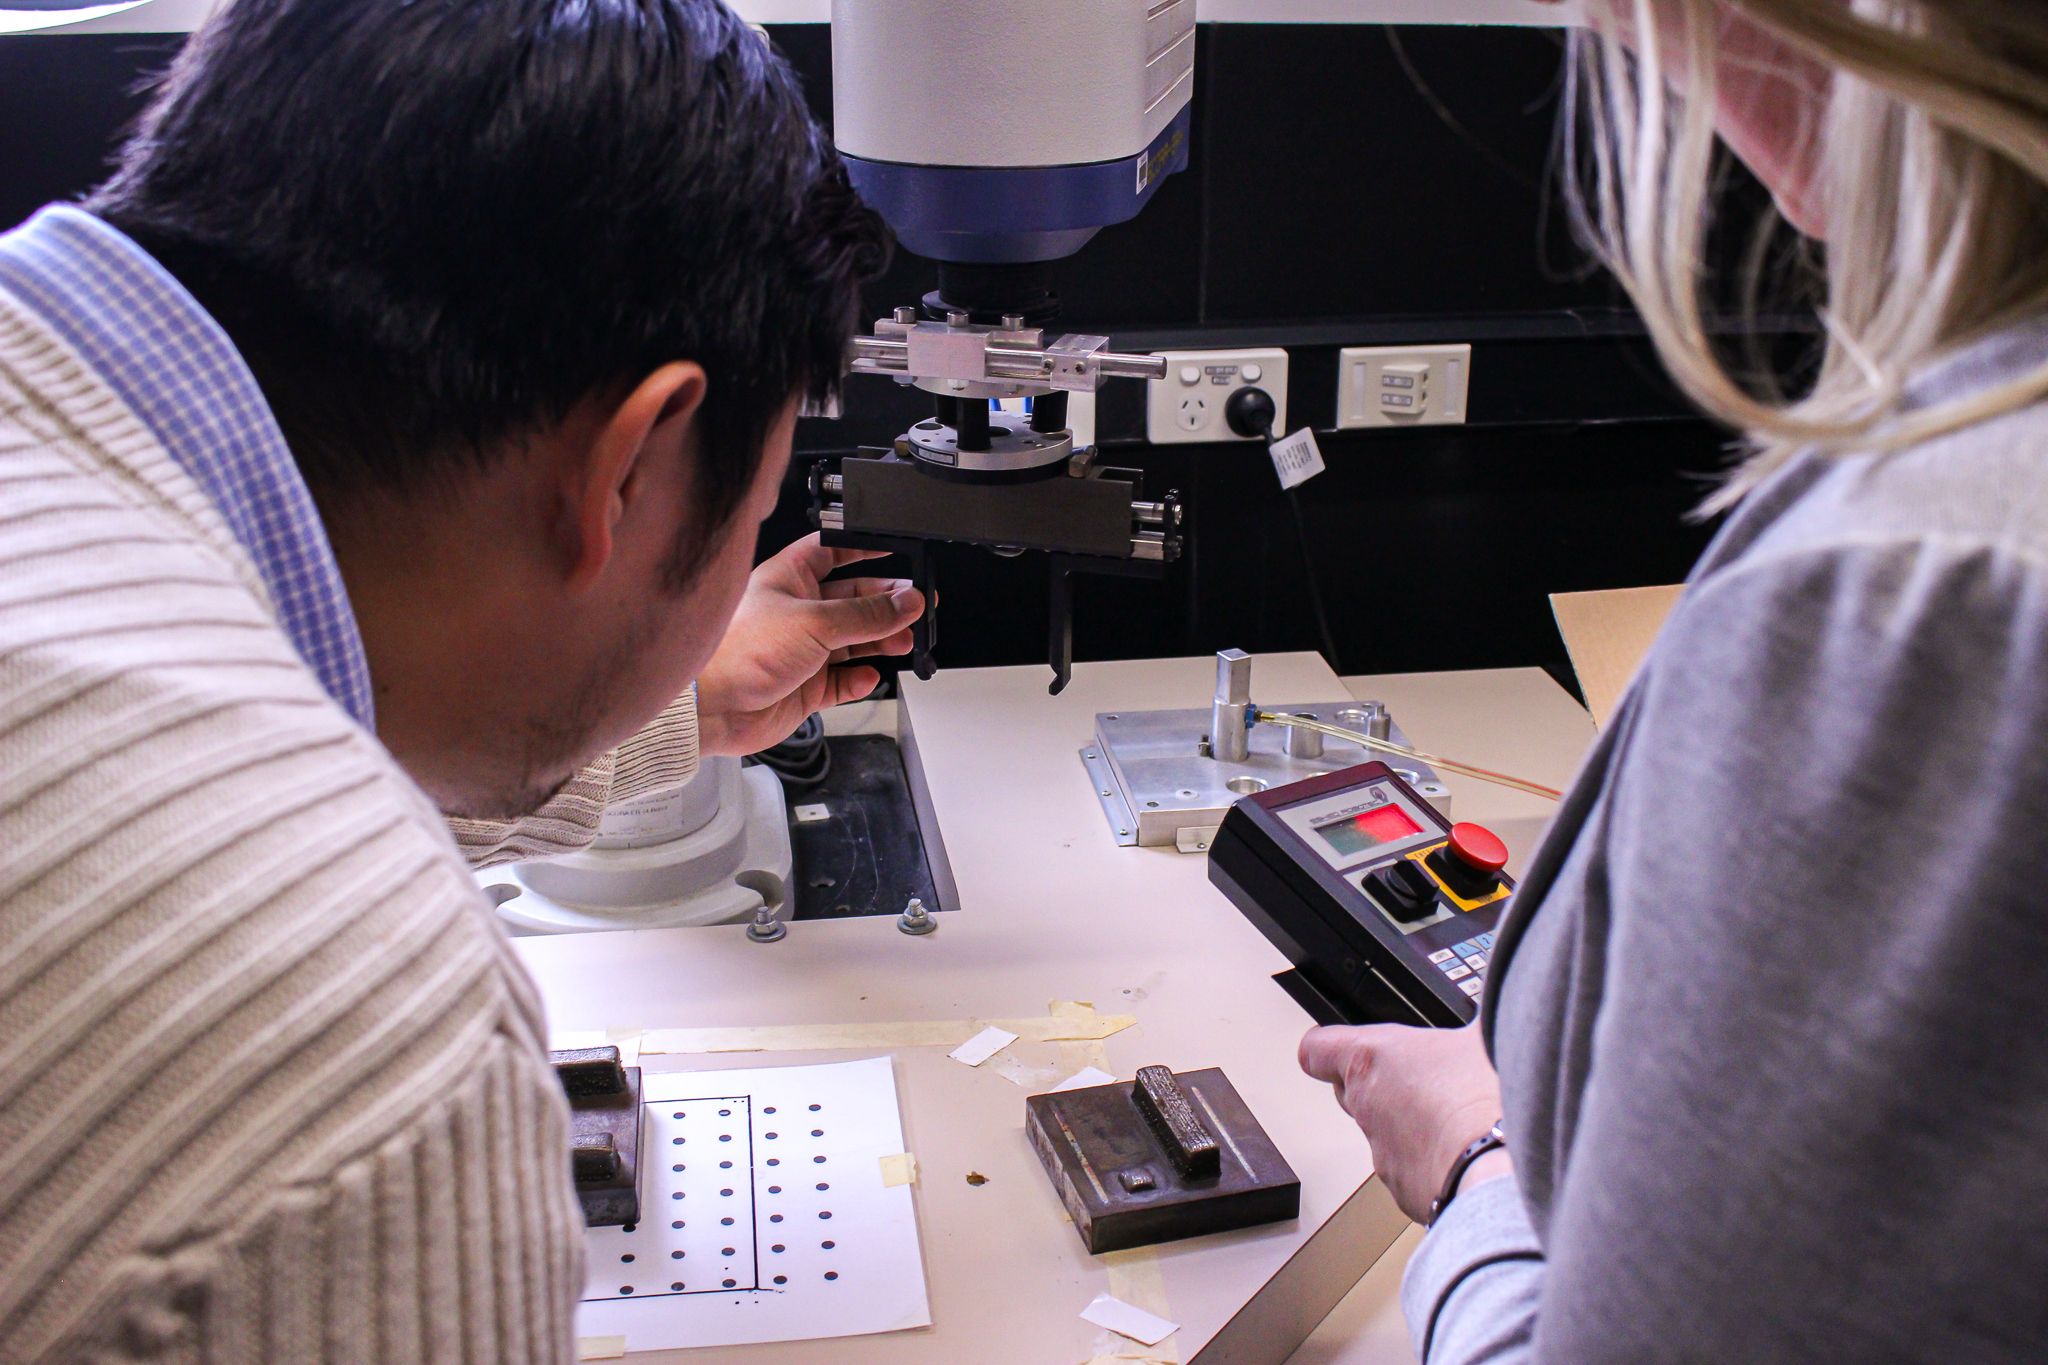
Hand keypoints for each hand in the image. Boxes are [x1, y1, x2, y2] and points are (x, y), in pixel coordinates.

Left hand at [695, 534, 924, 756]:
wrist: (711, 708)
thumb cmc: (737, 653)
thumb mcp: (814, 622)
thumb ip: (867, 615)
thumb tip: (906, 602)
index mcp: (790, 578)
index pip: (832, 551)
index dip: (864, 549)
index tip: (898, 551)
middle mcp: (797, 611)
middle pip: (853, 598)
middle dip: (886, 602)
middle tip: (916, 606)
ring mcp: (802, 650)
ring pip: (854, 641)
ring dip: (881, 640)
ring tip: (904, 641)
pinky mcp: (805, 686)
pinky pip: (844, 681)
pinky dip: (860, 679)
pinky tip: (870, 676)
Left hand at [1299, 1022, 1507, 1223]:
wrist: (1501, 1171)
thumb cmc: (1485, 1099)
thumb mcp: (1482, 1036)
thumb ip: (1465, 1029)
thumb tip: (1482, 1026)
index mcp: (1370, 1060)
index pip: (1317, 1050)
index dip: (1327, 1047)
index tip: (1337, 1046)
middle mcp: (1367, 1108)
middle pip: (1353, 1092)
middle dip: (1383, 1086)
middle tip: (1424, 1081)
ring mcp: (1383, 1154)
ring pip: (1386, 1135)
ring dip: (1413, 1126)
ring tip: (1460, 1120)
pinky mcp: (1406, 1193)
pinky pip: (1413, 1172)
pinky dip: (1435, 1163)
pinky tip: (1470, 1153)